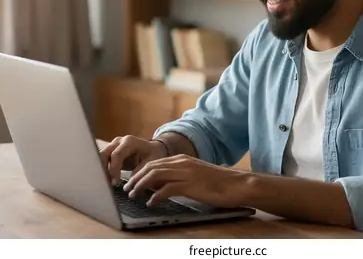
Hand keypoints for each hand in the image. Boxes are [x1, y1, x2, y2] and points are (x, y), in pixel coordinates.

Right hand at [99, 135, 167, 185]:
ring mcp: (113, 145)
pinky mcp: (111, 151)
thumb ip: (138, 172)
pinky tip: (106, 180)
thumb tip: (128, 185)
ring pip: (100, 156)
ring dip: (101, 170)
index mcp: (129, 142)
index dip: (113, 169)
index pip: (116, 155)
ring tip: (106, 183)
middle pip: (104, 154)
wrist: (153, 149)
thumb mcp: (150, 163)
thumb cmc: (153, 155)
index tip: (115, 183)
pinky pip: (102, 159)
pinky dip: (102, 169)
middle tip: (106, 184)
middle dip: (103, 170)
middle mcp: (119, 141)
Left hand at [123, 154, 247, 208]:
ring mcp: (186, 173)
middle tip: (127, 189)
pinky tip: (151, 203)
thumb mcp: (195, 175)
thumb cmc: (217, 183)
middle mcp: (182, 163)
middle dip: (136, 178)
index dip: (139, 172)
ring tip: (134, 195)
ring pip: (155, 175)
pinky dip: (156, 196)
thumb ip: (178, 177)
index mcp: (182, 159)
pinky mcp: (190, 184)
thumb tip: (160, 187)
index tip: (131, 181)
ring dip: (141, 186)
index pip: (154, 162)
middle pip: (151, 167)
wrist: (235, 184)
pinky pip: (167, 189)